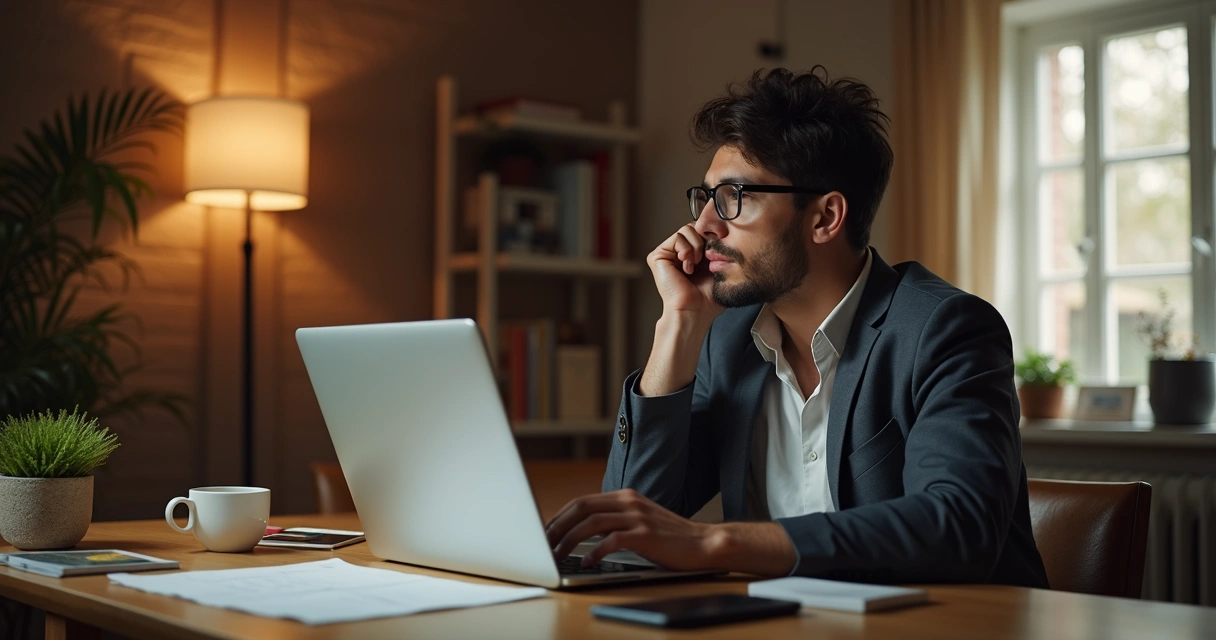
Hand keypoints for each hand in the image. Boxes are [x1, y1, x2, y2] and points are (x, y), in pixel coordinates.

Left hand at [544, 489, 717, 569]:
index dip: (560, 516)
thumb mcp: (638, 520)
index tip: (545, 531)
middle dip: (558, 526)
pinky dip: (594, 552)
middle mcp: (629, 502)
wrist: (703, 543)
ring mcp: (637, 517)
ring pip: (591, 524)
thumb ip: (614, 520)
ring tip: (558, 555)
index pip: (582, 501)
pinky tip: (586, 562)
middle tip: (544, 543)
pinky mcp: (645, 535)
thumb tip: (583, 531)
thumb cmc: (669, 537)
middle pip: (581, 508)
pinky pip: (612, 541)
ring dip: (570, 540)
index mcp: (625, 496)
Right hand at [647, 224, 722, 318]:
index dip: (712, 236)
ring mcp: (666, 254)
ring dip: (696, 247)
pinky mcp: (657, 256)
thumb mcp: (719, 267)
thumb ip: (719, 248)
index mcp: (691, 255)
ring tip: (694, 265)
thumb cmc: (708, 298)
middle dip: (704, 241)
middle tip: (704, 261)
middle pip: (694, 226)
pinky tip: (687, 268)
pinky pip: (678, 237)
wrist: (695, 311)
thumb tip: (722, 229)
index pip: (701, 231)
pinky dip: (687, 251)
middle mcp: (676, 253)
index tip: (719, 247)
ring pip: (686, 229)